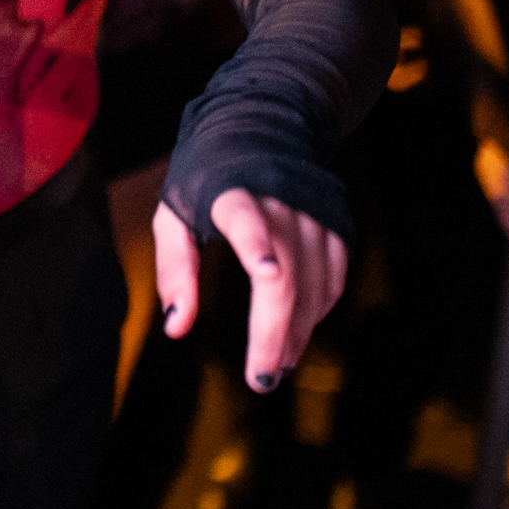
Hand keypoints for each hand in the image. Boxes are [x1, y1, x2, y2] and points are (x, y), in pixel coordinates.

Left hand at [153, 189, 348, 392]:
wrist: (260, 130)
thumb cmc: (205, 181)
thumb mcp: (174, 215)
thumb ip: (174, 270)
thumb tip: (176, 328)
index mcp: (230, 192)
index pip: (244, 217)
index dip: (256, 243)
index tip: (265, 272)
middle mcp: (278, 200)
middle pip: (284, 272)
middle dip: (274, 331)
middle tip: (260, 378)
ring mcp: (311, 213)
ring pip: (313, 284)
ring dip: (296, 332)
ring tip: (273, 367)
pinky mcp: (334, 226)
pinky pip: (333, 279)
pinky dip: (316, 312)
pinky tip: (296, 333)